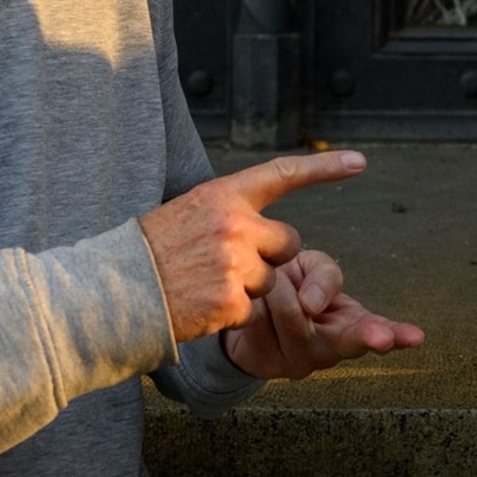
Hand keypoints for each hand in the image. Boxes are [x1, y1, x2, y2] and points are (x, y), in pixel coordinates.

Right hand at [139, 152, 366, 341]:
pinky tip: (201, 306)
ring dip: (246, 288)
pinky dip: (231, 315)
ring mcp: (236, 265)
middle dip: (271, 256)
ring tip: (204, 285)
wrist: (117, 291)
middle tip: (231, 264)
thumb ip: (228, 213)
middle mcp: (236, 225)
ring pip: (270, 282)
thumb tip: (261, 225)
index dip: (324, 167)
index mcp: (224, 195)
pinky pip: (252, 312)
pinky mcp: (233, 303)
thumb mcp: (188, 212)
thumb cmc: (148, 251)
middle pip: (289, 243)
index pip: (282, 174)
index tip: (360, 162)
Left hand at [221, 249, 428, 380]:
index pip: (380, 331)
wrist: (247, 304)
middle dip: (365, 336)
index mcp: (351, 325)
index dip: (397, 335)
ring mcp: (301, 361)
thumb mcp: (314, 268)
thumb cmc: (292, 284)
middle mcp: (331, 349)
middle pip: (346, 342)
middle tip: (381, 337)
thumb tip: (312, 303)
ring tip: (275, 279)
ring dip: (280, 287)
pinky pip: (261, 324)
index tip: (415, 337)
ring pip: (293, 317)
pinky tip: (258, 302)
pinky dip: (258, 301)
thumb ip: (324, 276)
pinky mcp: (269, 364)